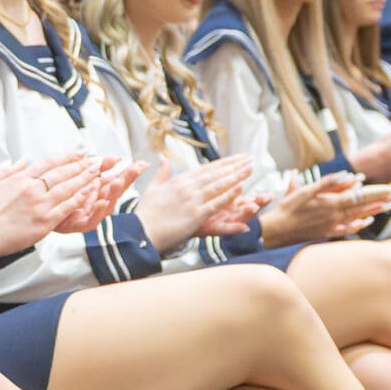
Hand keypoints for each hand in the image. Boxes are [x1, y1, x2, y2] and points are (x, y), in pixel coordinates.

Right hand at [0, 154, 114, 252]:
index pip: (48, 163)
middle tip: (94, 160)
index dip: (66, 157)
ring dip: (85, 179)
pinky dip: (80, 198)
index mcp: (20, 179)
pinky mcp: (45, 221)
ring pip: (68, 188)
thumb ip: (8, 170)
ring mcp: (40, 205)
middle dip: (80, 165)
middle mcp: (33, 188)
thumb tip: (23, 160)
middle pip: (62, 173)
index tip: (78, 154)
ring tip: (97, 172)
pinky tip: (90, 192)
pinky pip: (67, 207)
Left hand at [55, 158, 142, 232]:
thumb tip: (114, 157)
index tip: (141, 163)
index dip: (130, 172)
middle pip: (116, 191)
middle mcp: (98, 203)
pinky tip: (102, 202)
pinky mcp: (80, 224)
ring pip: (106, 204)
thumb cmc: (64, 197)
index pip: (118, 180)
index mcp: (99, 191)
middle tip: (134, 169)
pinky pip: (91, 220)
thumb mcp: (82, 178)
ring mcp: (90, 214)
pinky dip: (98, 211)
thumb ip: (100, 168)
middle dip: (126, 180)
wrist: (44, 214)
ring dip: (113, 192)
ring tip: (118, 181)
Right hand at [131, 156, 257, 249]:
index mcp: (179, 180)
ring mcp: (192, 200)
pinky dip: (228, 195)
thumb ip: (161, 174)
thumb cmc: (146, 213)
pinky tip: (240, 188)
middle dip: (234, 166)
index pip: (206, 169)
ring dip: (235, 176)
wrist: (140, 231)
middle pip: (215, 174)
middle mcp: (187, 187)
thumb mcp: (152, 188)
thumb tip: (162, 159)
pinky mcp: (195, 215)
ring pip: (218, 185)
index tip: (236, 158)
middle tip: (249, 159)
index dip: (223, 163)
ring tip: (250, 169)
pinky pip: (215, 203)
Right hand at [258, 173, 389, 244]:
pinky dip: (359, 225)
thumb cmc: (288, 208)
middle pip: (362, 207)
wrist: (277, 230)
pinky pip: (348, 229)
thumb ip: (326, 183)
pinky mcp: (327, 232)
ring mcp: (332, 225)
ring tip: (387, 207)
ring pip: (358, 217)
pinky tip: (366, 222)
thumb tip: (346, 176)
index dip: (375, 193)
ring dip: (373, 211)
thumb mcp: (304, 190)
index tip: (389, 188)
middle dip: (379, 201)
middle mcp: (335, 215)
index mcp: (331, 203)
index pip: (359, 196)